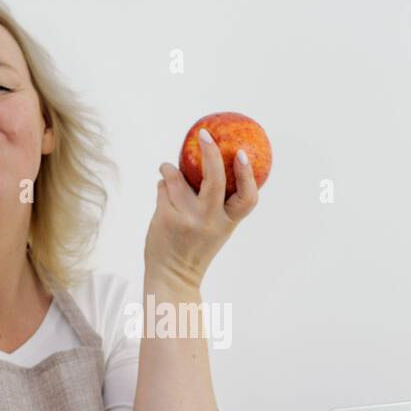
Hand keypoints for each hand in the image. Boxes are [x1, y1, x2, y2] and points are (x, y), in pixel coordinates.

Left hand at [144, 129, 258, 289]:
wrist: (173, 276)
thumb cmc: (196, 247)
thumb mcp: (216, 228)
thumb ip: (217, 204)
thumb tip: (209, 162)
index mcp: (228, 222)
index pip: (248, 198)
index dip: (246, 174)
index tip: (242, 154)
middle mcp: (209, 220)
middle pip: (214, 179)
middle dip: (210, 152)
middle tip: (204, 135)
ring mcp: (187, 219)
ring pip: (178, 178)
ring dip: (170, 169)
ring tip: (166, 168)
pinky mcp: (166, 218)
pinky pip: (163, 188)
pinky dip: (162, 185)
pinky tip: (162, 189)